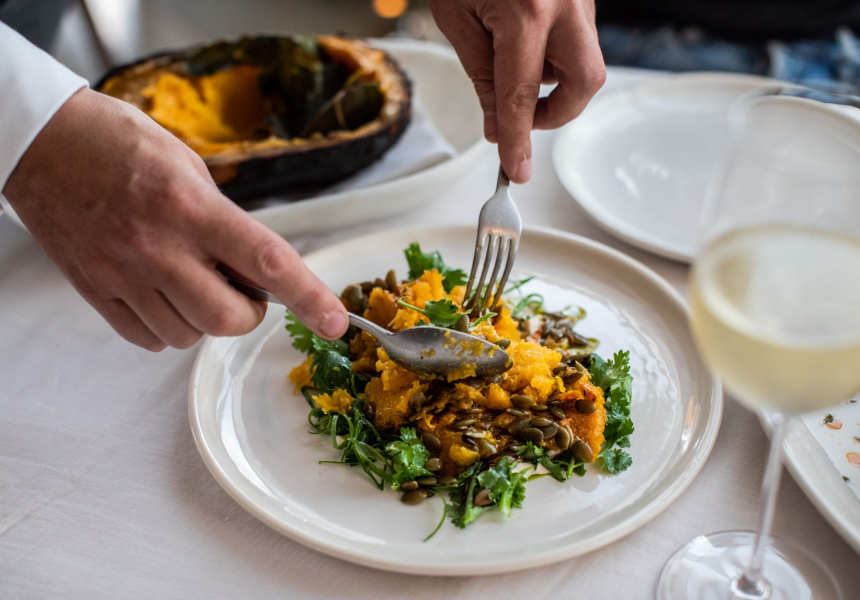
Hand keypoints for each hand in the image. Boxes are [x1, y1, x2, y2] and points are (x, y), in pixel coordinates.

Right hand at [3, 88, 347, 350]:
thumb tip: (254, 268)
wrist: (40, 142)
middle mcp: (157, 246)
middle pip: (227, 318)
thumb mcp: (189, 168)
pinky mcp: (94, 290)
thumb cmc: (118, 144)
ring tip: (192, 279)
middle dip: (248, 313)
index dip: (310, 297)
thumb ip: (224, 220)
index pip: (266, 262)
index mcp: (190, 207)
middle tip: (241, 288)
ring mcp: (121, 273)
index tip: (336, 321)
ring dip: (205, 319)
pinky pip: (148, 339)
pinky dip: (168, 327)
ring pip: (187, 335)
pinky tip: (163, 294)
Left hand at [430, 0, 604, 182]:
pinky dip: (551, 54)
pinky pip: (576, 40)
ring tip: (509, 57)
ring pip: (583, 63)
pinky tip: (521, 38)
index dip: (517, 140)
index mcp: (527, 11)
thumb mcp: (457, 17)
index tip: (516, 170)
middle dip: (557, 113)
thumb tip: (496, 125)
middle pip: (585, 83)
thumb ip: (482, 76)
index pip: (522, 96)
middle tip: (522, 118)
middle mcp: (565, 4)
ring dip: (550, 78)